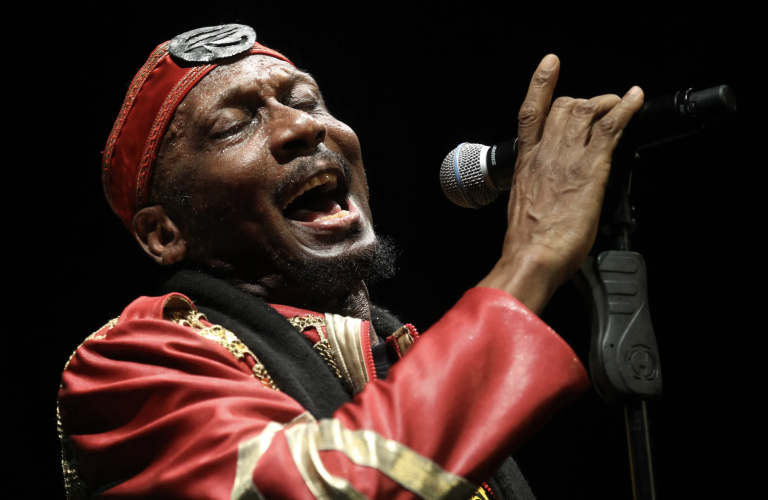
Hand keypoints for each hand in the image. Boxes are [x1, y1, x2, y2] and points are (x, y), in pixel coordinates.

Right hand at [478, 54, 643, 313]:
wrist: (532, 255)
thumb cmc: (527, 242)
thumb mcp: (524, 208)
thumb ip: (538, 191)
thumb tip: (550, 194)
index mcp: (525, 164)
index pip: (531, 114)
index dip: (541, 85)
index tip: (549, 67)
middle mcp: (544, 153)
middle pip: (565, 107)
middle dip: (586, 102)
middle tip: (601, 110)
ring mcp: (567, 157)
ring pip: (588, 111)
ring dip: (607, 104)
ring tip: (620, 106)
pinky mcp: (590, 167)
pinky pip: (611, 127)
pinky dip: (626, 108)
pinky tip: (636, 99)